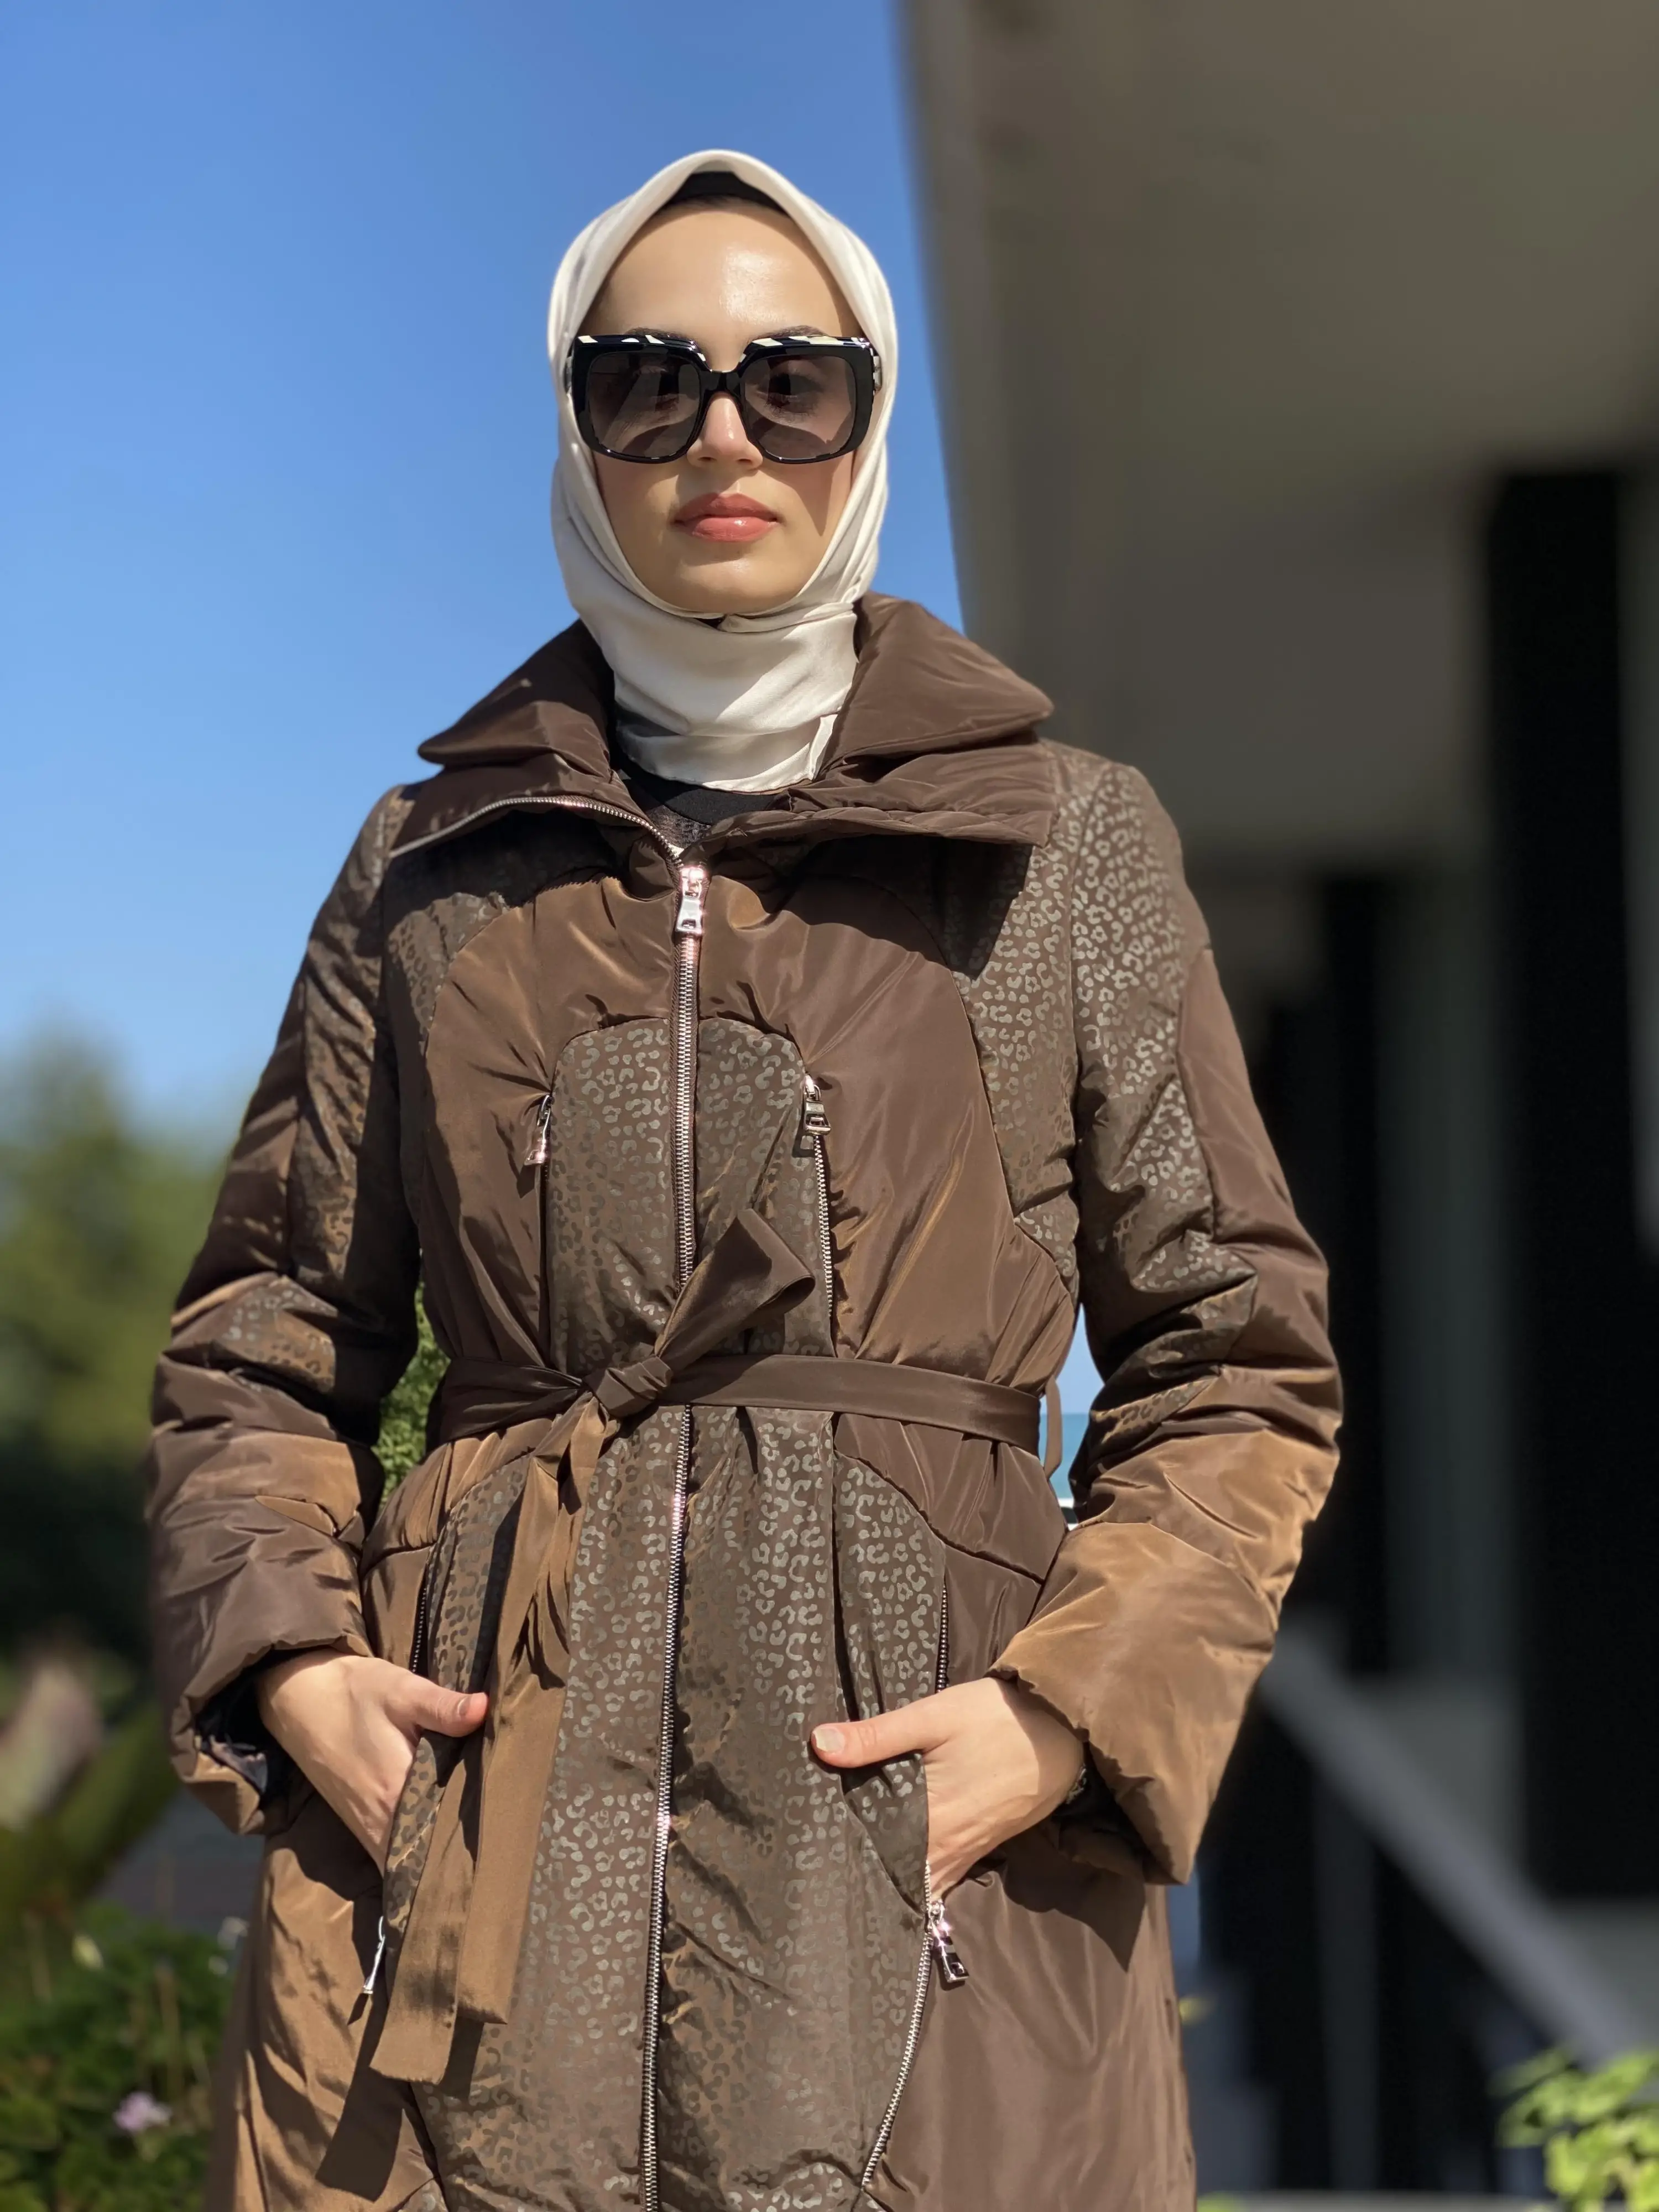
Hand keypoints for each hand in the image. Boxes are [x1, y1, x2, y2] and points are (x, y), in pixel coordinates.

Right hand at [256, 1652, 486, 1867]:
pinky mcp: (359, 1824)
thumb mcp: (401, 1690)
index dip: (475, 1837)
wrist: (301, 1697)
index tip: (506, 1832)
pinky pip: (393, 1851)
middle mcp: (380, 1823)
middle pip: (428, 1854)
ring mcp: (366, 1828)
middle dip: (461, 1852)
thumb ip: (442, 1706)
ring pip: (409, 1858)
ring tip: (480, 1843)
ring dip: (437, 1854)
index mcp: (395, 1792)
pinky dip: (416, 1849)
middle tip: (502, 1841)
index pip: (444, 1832)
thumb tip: (484, 1709)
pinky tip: (442, 1834)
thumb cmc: (355, 1691)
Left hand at [810, 1678, 1084, 1894]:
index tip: (811, 1862)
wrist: (1060, 1728)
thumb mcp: (933, 1717)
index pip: (876, 1861)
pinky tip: (896, 1864)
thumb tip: (819, 1745)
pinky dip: (919, 1876)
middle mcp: (949, 1849)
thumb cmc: (995, 1718)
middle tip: (819, 1871)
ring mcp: (968, 1853)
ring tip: (850, 1873)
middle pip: (896, 1879)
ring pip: (921, 1883)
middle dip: (862, 1877)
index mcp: (931, 1822)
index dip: (843, 1866)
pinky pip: (942, 1875)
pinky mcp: (982, 1847)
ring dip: (891, 1879)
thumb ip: (876, 1736)